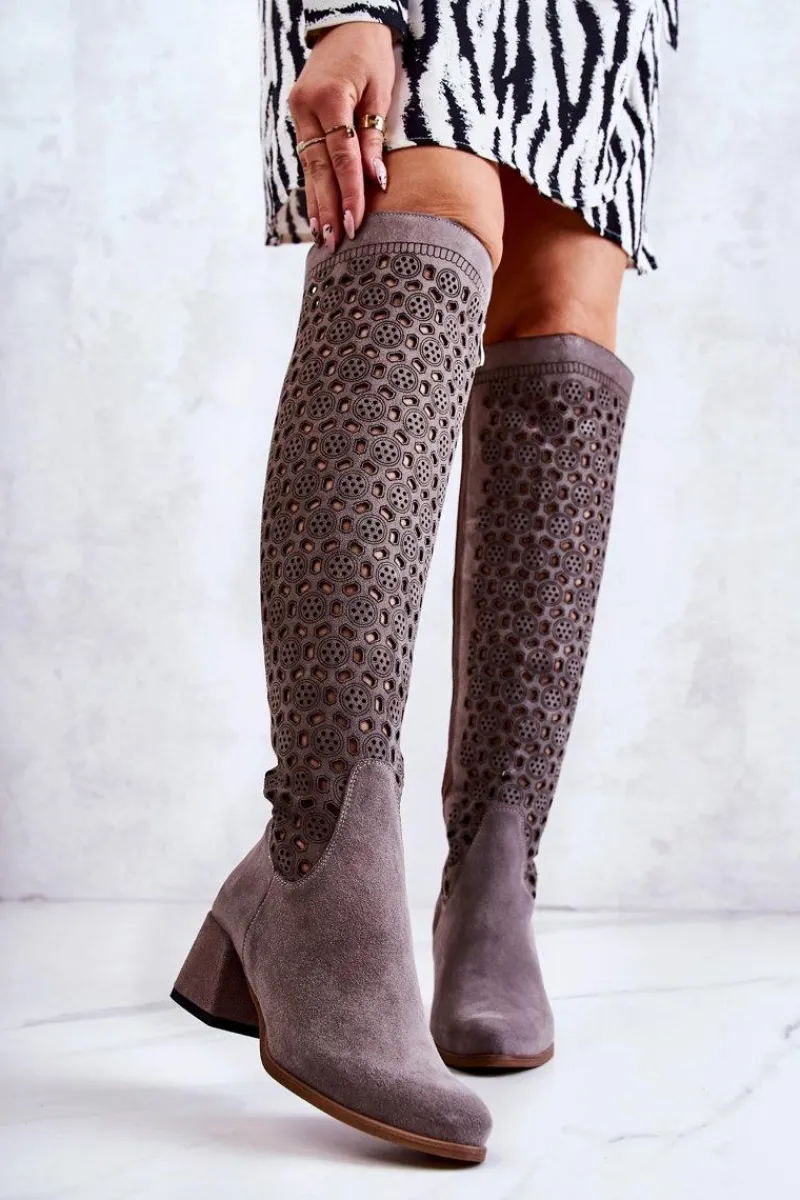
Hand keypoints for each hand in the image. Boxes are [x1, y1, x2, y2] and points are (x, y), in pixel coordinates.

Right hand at [289, 22, 394, 250]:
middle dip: (328, 207)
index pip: (342, 156)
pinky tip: (317, 212)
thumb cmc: (371, 55)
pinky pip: (307, 159)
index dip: (350, 192)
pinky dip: (314, 186)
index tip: (355, 222)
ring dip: (317, 204)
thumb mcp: (380, 92)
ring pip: (308, 167)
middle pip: (319, 168)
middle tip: (335, 242)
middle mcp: (306, 107)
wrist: (345, 24)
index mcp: (330, 98)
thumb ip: (374, 138)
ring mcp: (298, 113)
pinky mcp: (298, 118)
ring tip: (322, 237)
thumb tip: (376, 181)